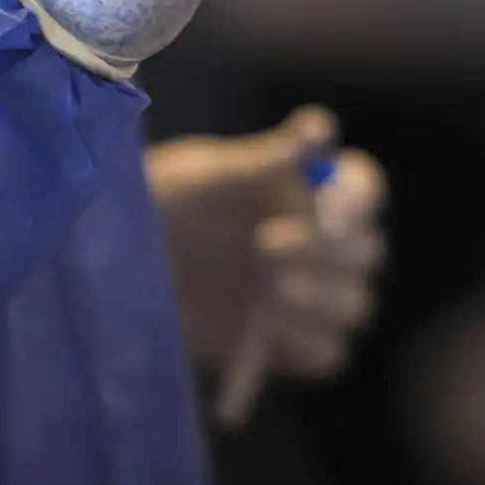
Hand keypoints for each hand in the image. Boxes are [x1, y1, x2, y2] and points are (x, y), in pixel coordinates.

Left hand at [145, 106, 386, 377]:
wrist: (118, 265)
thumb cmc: (164, 202)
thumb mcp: (205, 175)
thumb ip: (264, 160)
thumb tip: (319, 129)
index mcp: (312, 191)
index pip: (363, 189)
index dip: (355, 198)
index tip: (324, 202)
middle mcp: (321, 243)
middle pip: (366, 252)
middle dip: (327, 251)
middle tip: (268, 245)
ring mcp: (308, 297)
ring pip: (354, 306)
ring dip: (323, 300)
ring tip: (274, 293)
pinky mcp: (286, 345)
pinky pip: (327, 354)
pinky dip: (306, 347)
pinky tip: (265, 332)